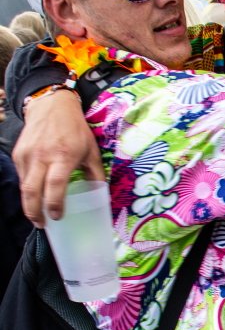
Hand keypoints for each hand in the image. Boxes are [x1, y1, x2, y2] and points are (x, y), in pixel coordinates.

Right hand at [13, 92, 103, 223]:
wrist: (51, 105)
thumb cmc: (75, 129)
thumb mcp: (91, 150)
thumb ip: (96, 173)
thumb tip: (102, 194)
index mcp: (63, 155)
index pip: (55, 185)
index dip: (55, 204)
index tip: (57, 217)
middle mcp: (42, 156)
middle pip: (32, 190)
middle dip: (34, 212)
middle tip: (42, 224)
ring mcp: (27, 155)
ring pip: (24, 186)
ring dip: (29, 203)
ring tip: (38, 214)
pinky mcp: (18, 154)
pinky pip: (22, 177)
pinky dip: (27, 189)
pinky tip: (36, 196)